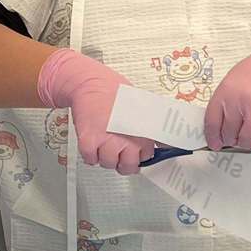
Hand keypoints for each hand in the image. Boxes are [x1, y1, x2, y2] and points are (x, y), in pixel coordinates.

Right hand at [38, 49, 154, 174]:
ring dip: (104, 157)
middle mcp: (127, 140)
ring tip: (103, 143)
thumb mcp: (142, 107)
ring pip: (108, 164)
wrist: (91, 83)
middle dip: (122, 162)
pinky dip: (89, 155)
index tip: (134, 152)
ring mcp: (107, 142)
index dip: (138, 155)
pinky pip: (90, 160)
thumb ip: (149, 126)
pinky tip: (92, 143)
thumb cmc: (114, 92)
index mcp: (143, 132)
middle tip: (117, 153)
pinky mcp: (89, 142)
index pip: (146, 157)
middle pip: (128, 167)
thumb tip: (161, 141)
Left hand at [205, 26, 250, 158]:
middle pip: (228, 133)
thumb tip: (220, 126)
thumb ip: (226, 101)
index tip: (215, 144)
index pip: (212, 122)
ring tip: (249, 141)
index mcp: (225, 92)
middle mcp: (239, 102)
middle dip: (231, 140)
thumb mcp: (233, 79)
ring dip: (246, 145)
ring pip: (246, 140)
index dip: (212, 137)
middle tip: (235, 139)